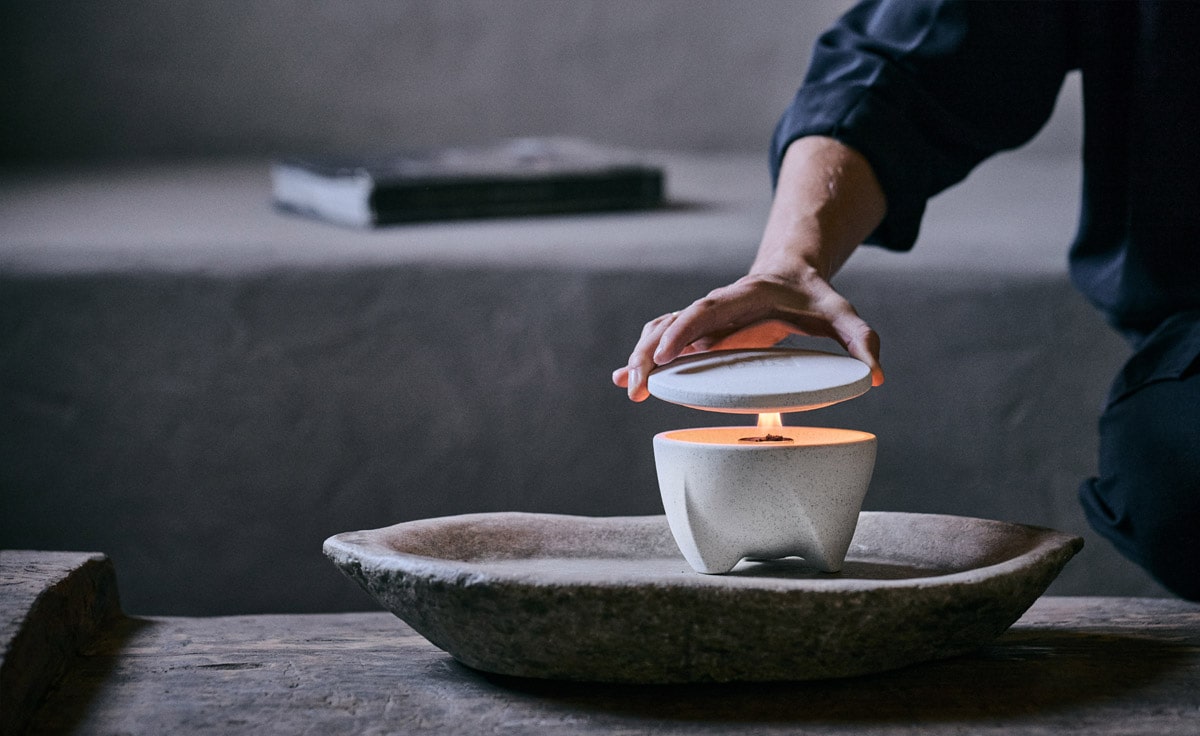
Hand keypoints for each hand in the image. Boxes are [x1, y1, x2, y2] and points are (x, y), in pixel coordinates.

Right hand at [612, 270, 883, 401]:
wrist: (793, 275)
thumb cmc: (815, 298)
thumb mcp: (842, 313)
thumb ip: (862, 339)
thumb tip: (877, 376)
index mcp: (746, 295)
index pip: (709, 308)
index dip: (685, 328)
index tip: (668, 352)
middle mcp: (718, 306)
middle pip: (673, 322)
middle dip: (651, 351)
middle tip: (636, 385)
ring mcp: (706, 320)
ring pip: (662, 331)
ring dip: (642, 357)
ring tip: (628, 389)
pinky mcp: (700, 334)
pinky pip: (665, 341)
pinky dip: (646, 359)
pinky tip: (625, 381)